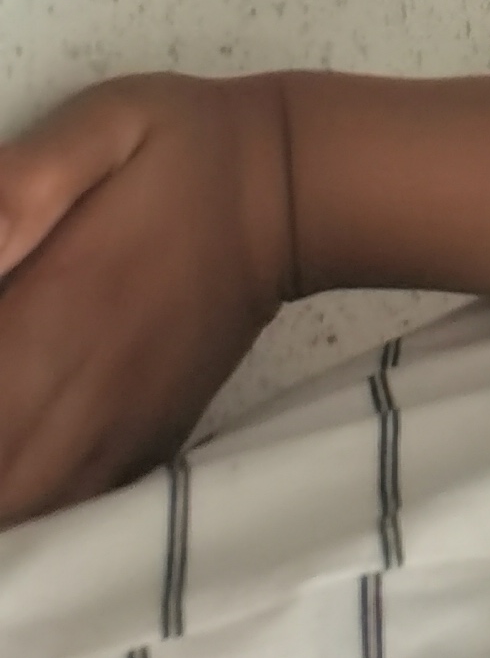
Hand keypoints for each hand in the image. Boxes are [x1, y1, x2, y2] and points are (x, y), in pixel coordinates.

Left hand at [0, 72, 294, 519]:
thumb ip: (12, 188)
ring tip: (4, 411)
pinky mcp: (134, 459)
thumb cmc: (182, 152)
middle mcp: (69, 403)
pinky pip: (54, 527)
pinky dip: (20, 522)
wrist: (294, 193)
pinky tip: (17, 467)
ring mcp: (106, 444)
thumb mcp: (96, 130)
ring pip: (15, 522)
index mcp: (48, 322)